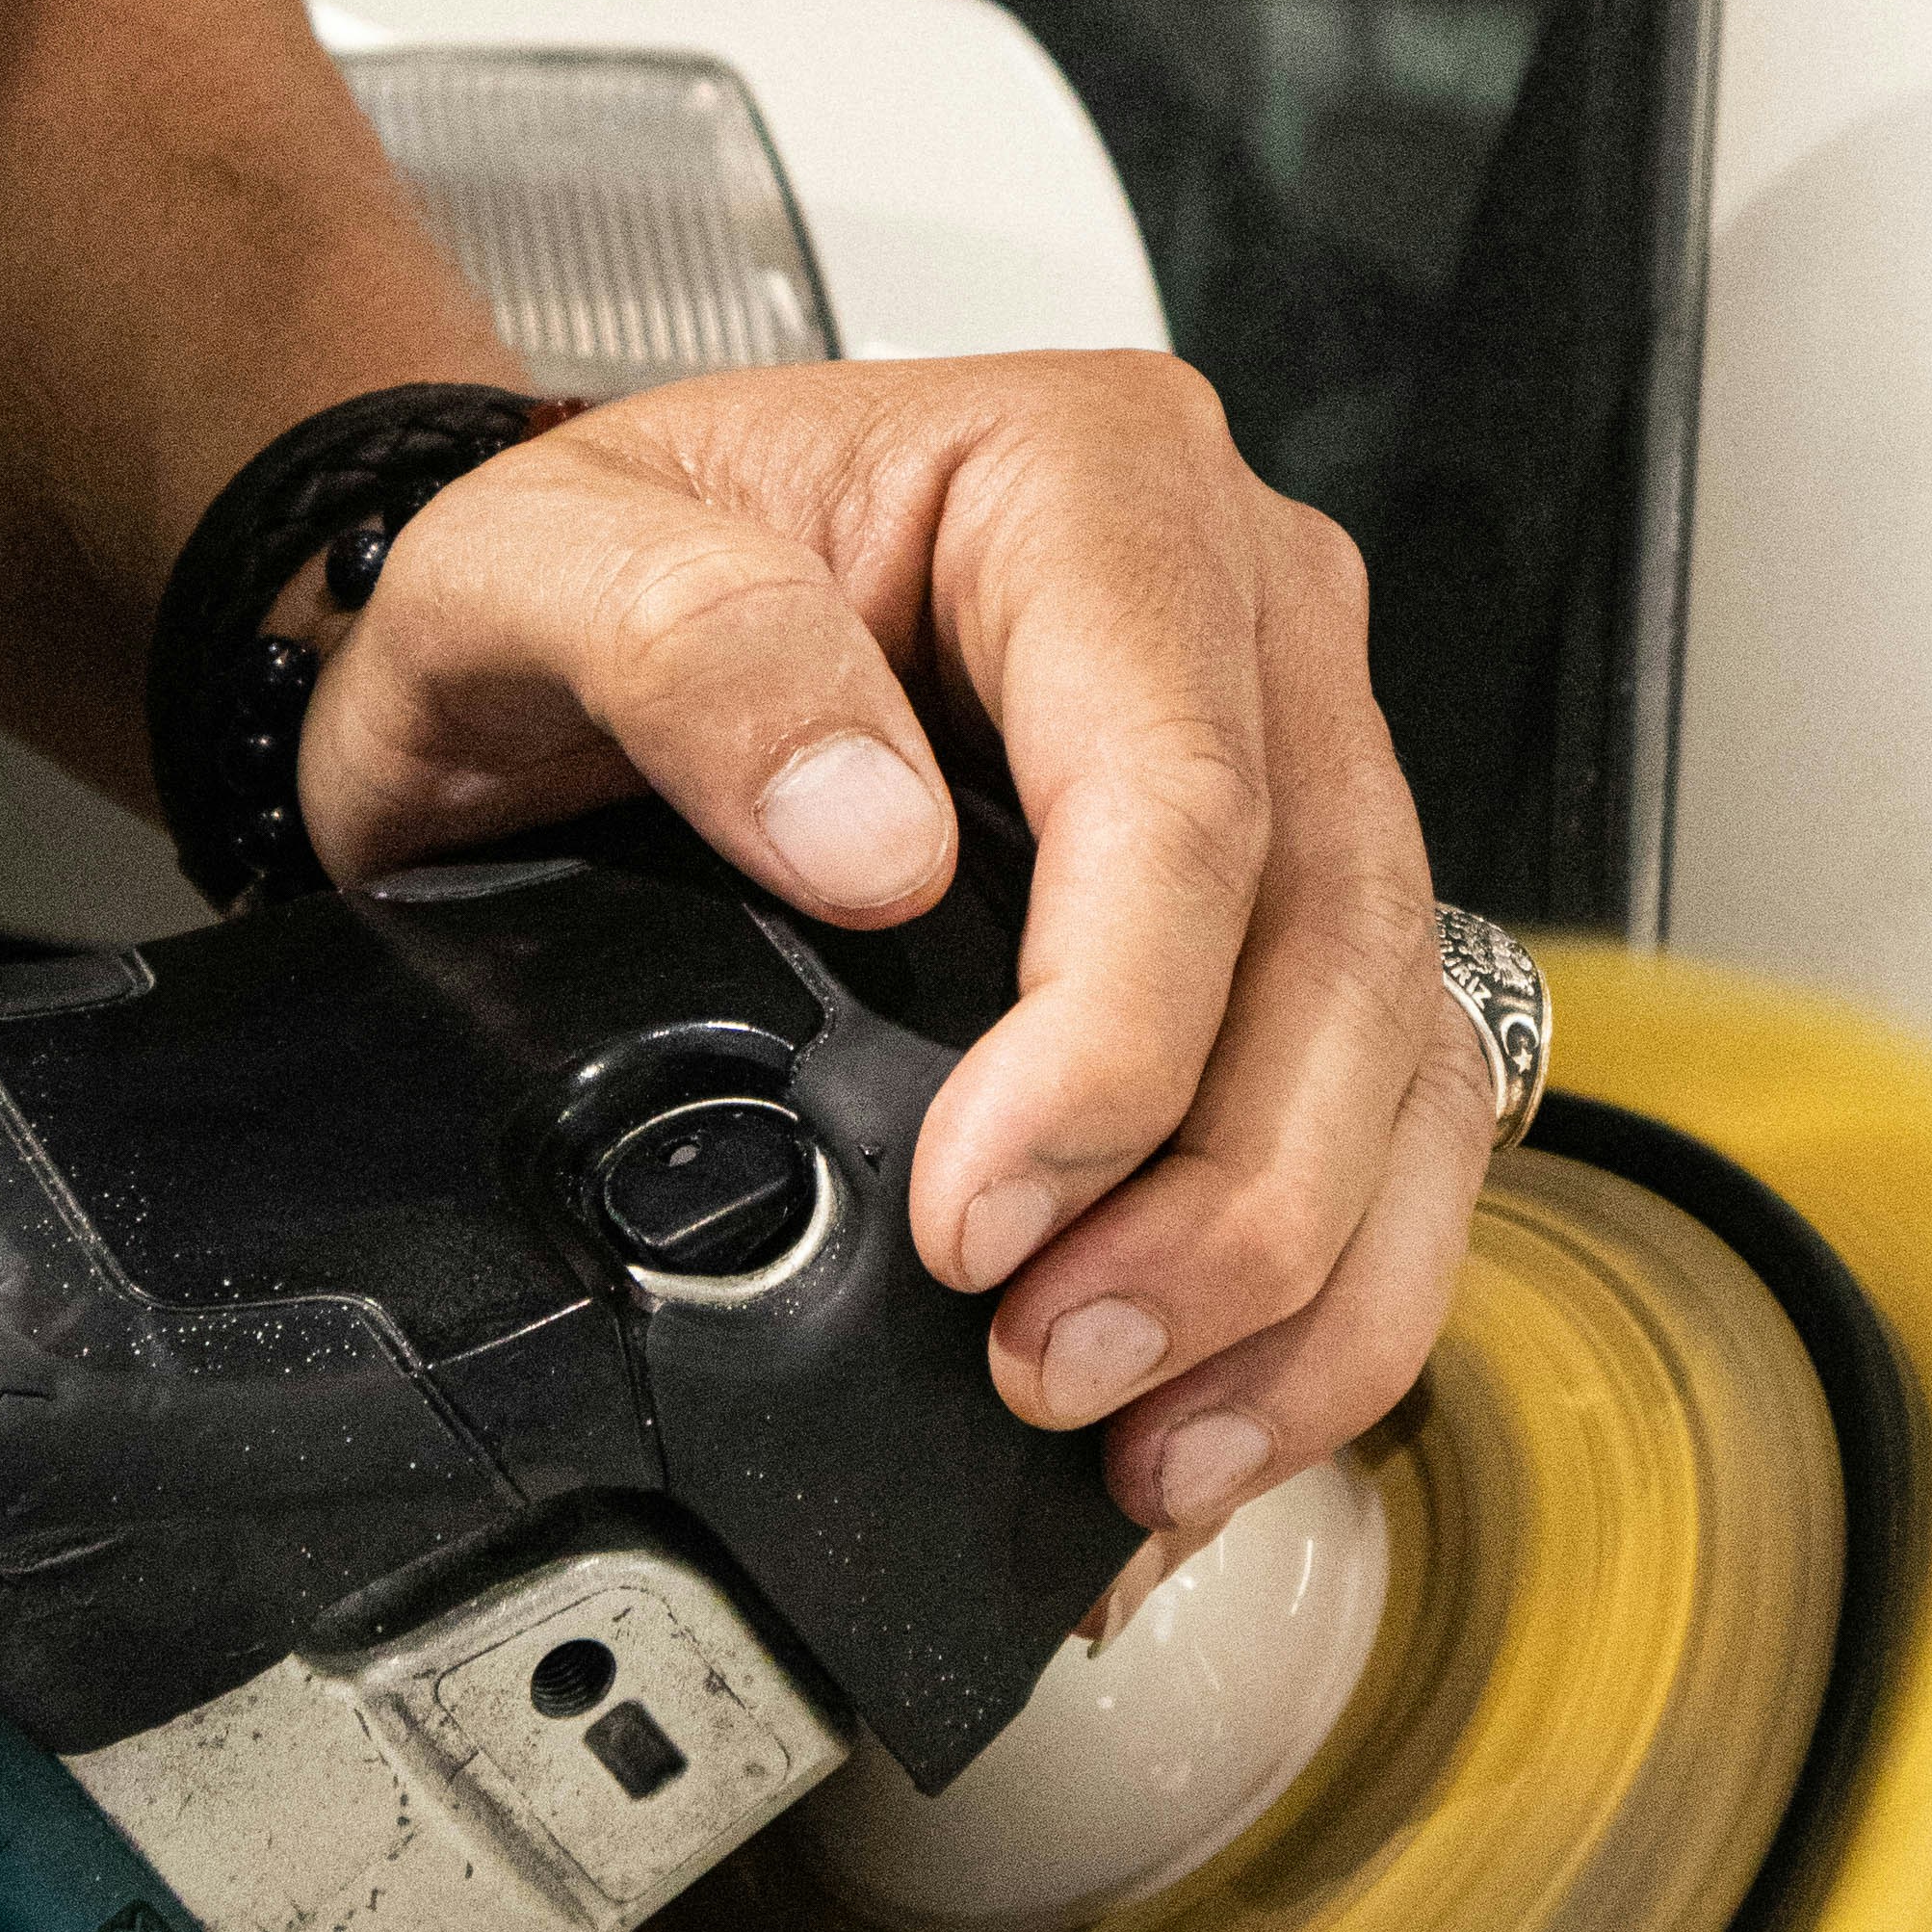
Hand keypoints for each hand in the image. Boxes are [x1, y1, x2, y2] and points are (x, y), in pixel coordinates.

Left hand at [294, 358, 1497, 1548]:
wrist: (568, 631)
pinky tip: (1204, 1426)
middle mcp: (1241, 614)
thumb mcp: (532, 564)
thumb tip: (868, 832)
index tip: (978, 1216)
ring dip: (1297, 1282)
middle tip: (1051, 1366)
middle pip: (1333, 940)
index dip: (1116, 1035)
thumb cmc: (589, 569)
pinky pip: (1385, 1111)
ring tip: (1139, 1445)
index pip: (1184, 788)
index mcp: (1093, 486)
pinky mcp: (1282, 914)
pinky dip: (1318, 1296)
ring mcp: (1292, 765)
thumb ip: (683, 651)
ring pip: (1398, 1049)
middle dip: (1224, 1204)